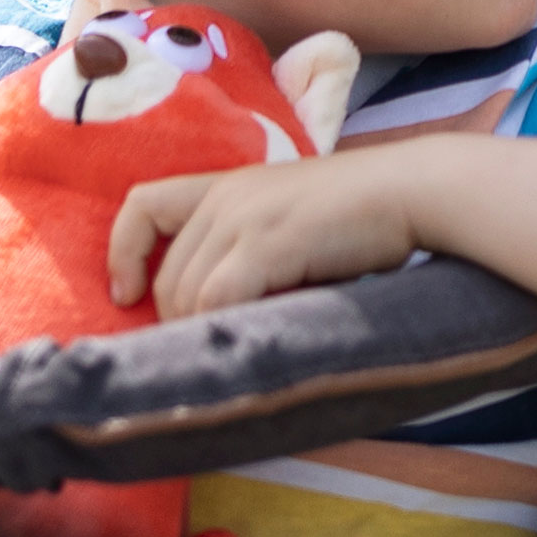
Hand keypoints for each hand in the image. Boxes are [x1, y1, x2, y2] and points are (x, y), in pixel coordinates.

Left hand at [110, 154, 419, 320]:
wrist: (414, 190)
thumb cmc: (366, 218)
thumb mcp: (292, 226)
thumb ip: (253, 253)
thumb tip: (220, 318)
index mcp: (229, 185)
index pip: (142, 205)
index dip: (122, 251)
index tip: (128, 294)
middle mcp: (227, 196)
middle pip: (168, 275)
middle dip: (179, 323)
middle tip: (219, 348)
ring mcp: (244, 216)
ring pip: (187, 294)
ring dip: (204, 334)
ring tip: (242, 351)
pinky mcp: (267, 241)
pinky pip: (217, 300)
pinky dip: (223, 331)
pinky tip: (253, 342)